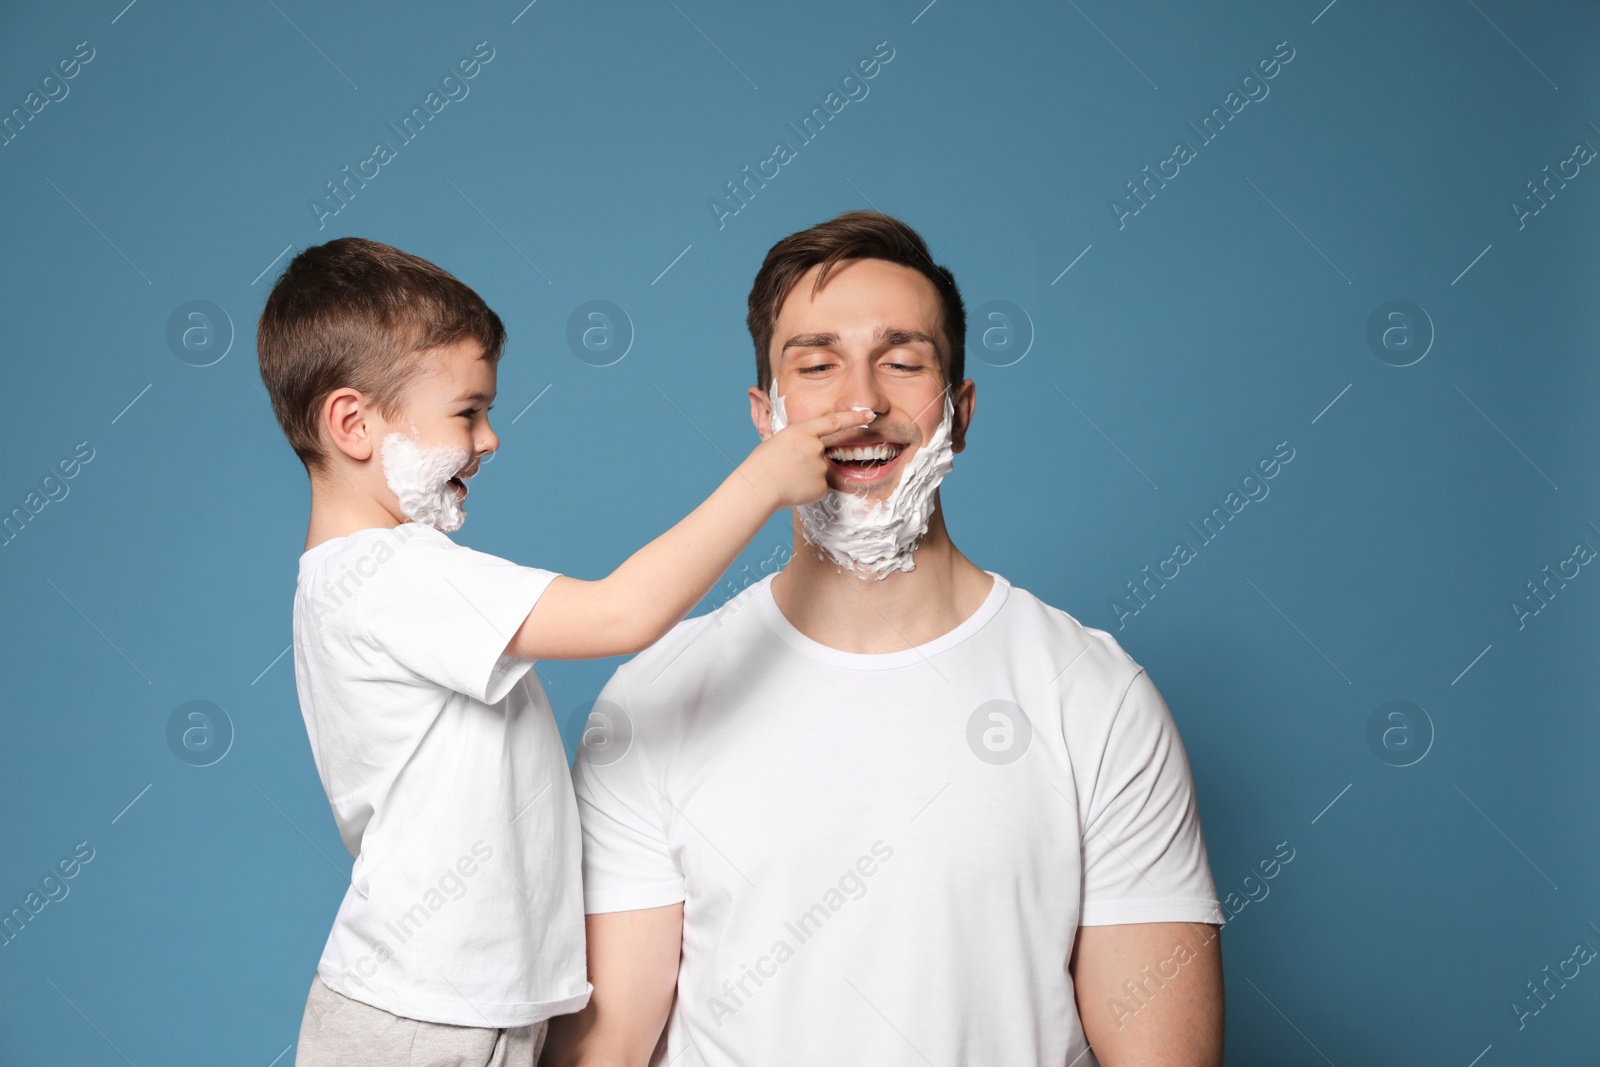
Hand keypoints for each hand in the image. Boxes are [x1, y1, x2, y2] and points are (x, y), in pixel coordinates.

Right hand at [741, 407, 876, 508]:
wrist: (757, 487)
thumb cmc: (760, 464)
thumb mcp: (774, 440)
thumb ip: (794, 439)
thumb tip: (795, 437)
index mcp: (802, 431)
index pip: (834, 421)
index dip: (854, 417)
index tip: (869, 414)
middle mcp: (815, 447)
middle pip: (820, 452)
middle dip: (807, 460)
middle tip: (787, 467)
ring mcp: (820, 467)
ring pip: (819, 471)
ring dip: (806, 476)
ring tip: (786, 479)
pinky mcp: (821, 486)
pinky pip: (818, 487)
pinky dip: (807, 489)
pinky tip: (792, 489)